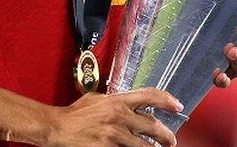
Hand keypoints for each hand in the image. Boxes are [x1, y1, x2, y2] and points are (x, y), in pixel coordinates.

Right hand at [44, 87, 182, 146]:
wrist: (58, 128)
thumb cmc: (75, 114)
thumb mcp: (97, 98)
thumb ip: (115, 100)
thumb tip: (130, 103)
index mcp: (117, 100)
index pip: (150, 95)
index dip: (167, 100)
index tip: (178, 106)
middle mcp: (120, 117)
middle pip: (154, 125)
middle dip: (167, 135)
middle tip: (171, 141)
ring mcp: (115, 135)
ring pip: (145, 146)